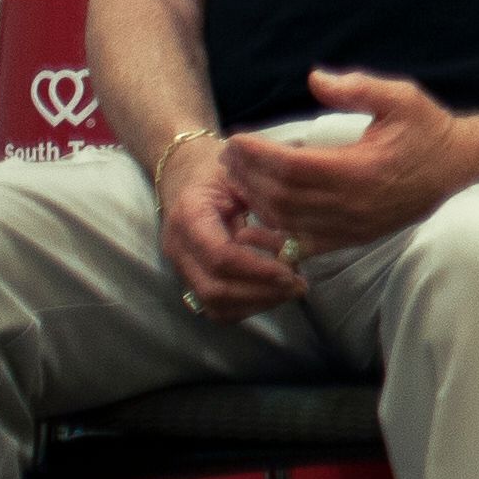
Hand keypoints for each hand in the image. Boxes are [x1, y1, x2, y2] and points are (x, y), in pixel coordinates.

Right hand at [156, 141, 307, 322]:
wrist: (183, 172)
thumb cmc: (218, 170)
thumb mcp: (240, 173)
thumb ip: (264, 200)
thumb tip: (297, 230)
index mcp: (190, 217)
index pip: (220, 256)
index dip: (257, 269)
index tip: (290, 271)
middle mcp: (178, 248)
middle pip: (215, 290)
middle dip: (261, 293)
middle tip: (299, 286)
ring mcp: (181, 267)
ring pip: (214, 305)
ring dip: (256, 304)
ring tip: (290, 290)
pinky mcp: (190, 278)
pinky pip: (215, 307)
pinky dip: (246, 306)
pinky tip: (272, 292)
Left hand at [226, 73, 478, 257]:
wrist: (459, 166)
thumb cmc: (427, 128)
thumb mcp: (400, 97)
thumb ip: (357, 88)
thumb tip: (314, 78)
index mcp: (362, 169)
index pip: (293, 168)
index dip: (258, 155)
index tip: (237, 139)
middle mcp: (354, 205)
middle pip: (282, 197)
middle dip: (248, 177)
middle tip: (228, 156)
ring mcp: (352, 227)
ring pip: (287, 222)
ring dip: (255, 202)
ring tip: (237, 178)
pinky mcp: (352, 239)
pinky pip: (303, 243)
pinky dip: (274, 233)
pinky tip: (256, 217)